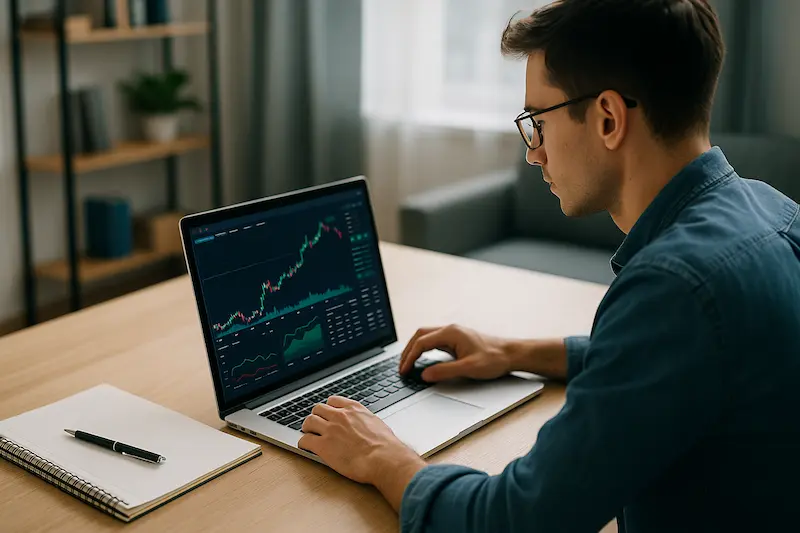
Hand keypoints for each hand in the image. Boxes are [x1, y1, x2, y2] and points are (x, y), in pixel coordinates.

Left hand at [297, 396, 424, 509]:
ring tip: (308, 434)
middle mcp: (340, 416)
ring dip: (307, 428)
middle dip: (316, 416)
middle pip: (318, 409)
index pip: (333, 401)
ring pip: (309, 421)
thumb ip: (364, 421)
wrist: (383, 458)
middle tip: (316, 425)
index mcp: (354, 409)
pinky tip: (306, 447)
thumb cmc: (385, 446)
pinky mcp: (323, 446)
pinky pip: (305, 440)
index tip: (327, 414)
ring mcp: (330, 430)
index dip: (328, 408)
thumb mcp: (376, 424)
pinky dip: (303, 443)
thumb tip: (364, 426)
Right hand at [399, 324, 511, 381]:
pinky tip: (422, 358)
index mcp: (451, 333)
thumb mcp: (468, 368)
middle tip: (401, 367)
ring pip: (426, 336)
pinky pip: (434, 340)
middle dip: (408, 350)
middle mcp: (450, 330)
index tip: (404, 370)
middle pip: (420, 335)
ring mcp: (453, 333)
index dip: (409, 357)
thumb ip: (445, 371)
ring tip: (407, 363)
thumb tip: (425, 375)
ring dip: (414, 348)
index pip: (421, 342)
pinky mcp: (456, 339)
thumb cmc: (494, 358)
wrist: (510, 354)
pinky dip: (423, 349)